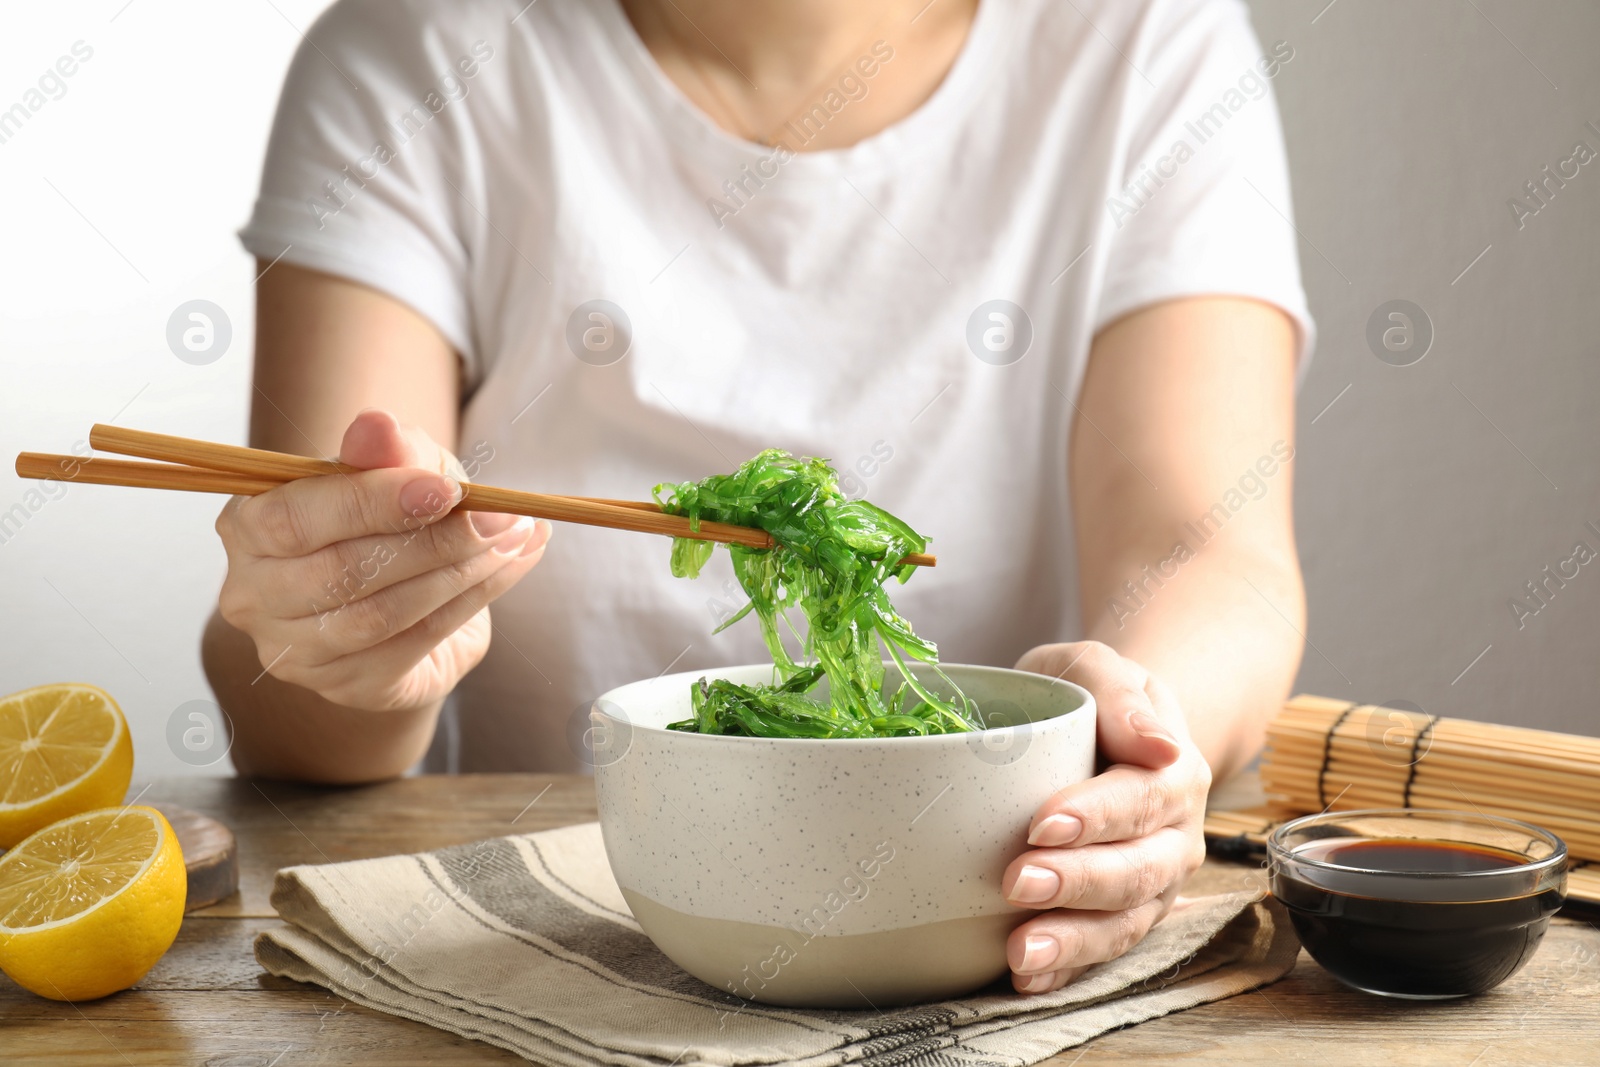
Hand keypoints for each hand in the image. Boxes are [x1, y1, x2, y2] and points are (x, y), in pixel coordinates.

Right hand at [214, 409, 550, 711]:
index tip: (446, 489)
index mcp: (247, 526)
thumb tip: (377, 427)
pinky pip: (412, 645)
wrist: (409, 591)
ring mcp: (294, 651)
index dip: (371, 503)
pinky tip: (503, 570)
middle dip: (434, 542)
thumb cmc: (391, 517)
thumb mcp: (400, 469)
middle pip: (341, 572)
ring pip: (380, 615)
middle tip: (501, 517)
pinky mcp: (344, 686)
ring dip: (461, 574)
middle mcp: (253, 595)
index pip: (294, 518)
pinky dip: (468, 604)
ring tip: (512, 538)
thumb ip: (388, 450)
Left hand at [1003, 641, 1211, 992]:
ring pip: (1124, 922)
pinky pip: (1101, 951)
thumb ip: (1117, 692)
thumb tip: (1158, 743)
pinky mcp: (1121, 916)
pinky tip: (1026, 978)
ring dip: (1073, 942)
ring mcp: (1152, 884)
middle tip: (1017, 883)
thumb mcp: (1095, 666)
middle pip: (1136, 870)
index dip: (1096, 815)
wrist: (1105, 731)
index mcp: (1174, 774)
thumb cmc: (1089, 696)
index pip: (1141, 798)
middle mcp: (1174, 837)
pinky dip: (1067, 970)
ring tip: (1020, 952)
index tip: (1042, 823)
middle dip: (1077, 882)